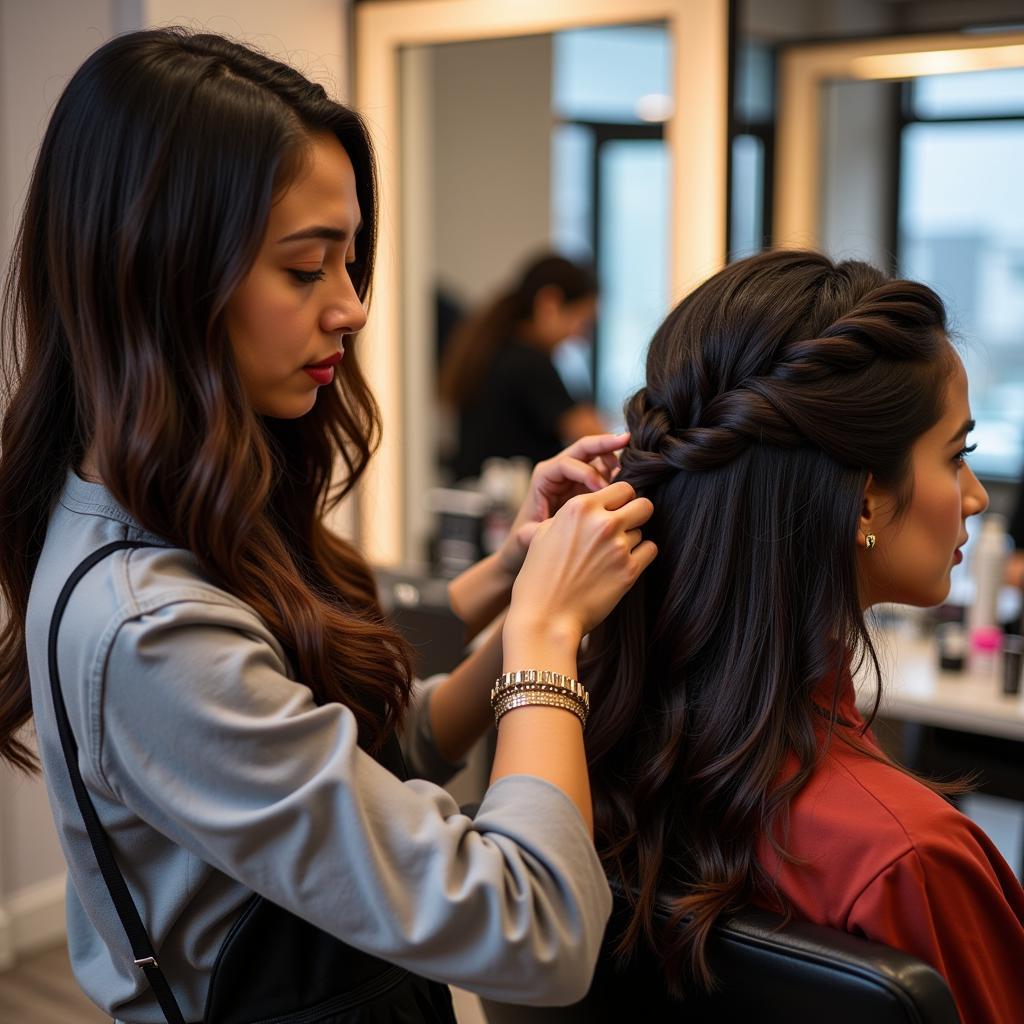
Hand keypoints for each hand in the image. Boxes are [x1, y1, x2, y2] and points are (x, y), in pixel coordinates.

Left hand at [496, 433, 629, 577]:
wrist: (528, 544)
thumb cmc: (524, 538)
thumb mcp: (526, 536)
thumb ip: (537, 532)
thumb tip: (555, 529)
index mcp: (544, 477)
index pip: (566, 463)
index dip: (586, 472)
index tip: (601, 490)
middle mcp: (559, 472)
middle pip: (583, 448)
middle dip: (604, 443)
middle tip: (626, 440)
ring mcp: (575, 476)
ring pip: (596, 457)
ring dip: (613, 458)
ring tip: (628, 471)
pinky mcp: (587, 485)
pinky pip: (604, 472)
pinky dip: (616, 473)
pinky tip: (626, 484)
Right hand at [504, 481, 656, 660]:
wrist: (546, 617)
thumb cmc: (539, 577)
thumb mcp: (543, 534)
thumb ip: (569, 514)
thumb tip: (591, 506)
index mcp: (580, 508)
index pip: (623, 487)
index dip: (620, 500)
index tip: (614, 512)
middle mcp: (603, 523)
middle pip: (643, 504)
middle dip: (636, 515)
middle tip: (623, 529)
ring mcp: (618, 546)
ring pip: (643, 531)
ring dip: (632, 540)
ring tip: (610, 556)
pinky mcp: (629, 571)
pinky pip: (651, 550)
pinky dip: (641, 556)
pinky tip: (623, 565)